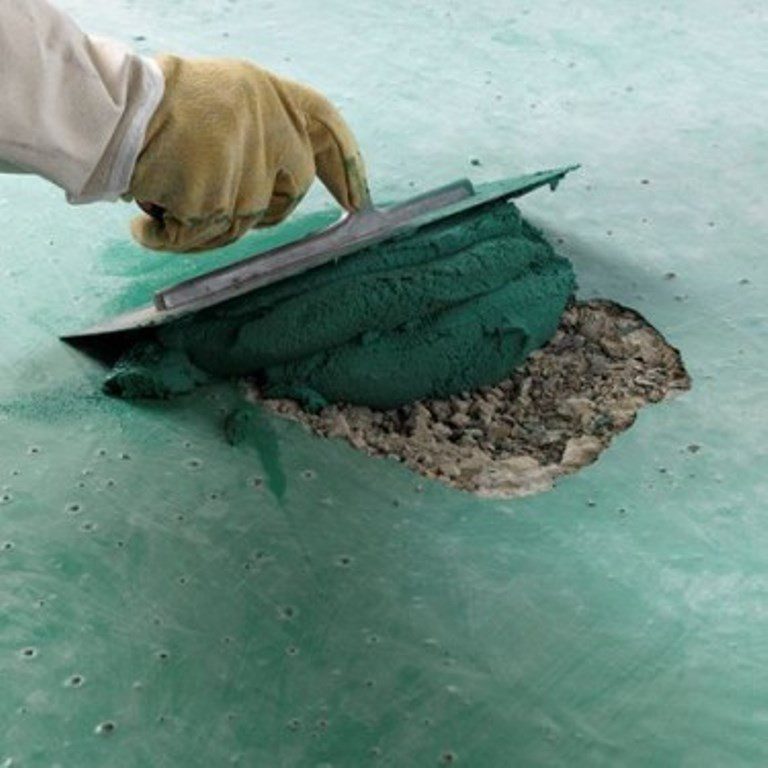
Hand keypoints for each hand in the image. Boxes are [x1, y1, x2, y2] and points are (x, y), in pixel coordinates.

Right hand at [128, 55, 369, 251]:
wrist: (114, 113)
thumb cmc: (160, 105)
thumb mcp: (228, 97)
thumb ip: (262, 130)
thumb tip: (279, 181)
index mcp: (275, 100)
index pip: (328, 133)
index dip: (347, 168)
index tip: (358, 202)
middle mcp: (272, 134)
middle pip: (288, 197)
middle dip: (260, 208)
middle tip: (217, 194)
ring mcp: (250, 172)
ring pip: (241, 224)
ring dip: (203, 219)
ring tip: (164, 189)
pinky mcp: (221, 203)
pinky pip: (201, 236)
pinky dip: (169, 234)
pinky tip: (147, 216)